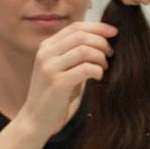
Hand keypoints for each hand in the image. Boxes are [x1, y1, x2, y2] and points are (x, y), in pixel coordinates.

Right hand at [16, 21, 117, 138]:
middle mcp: (46, 54)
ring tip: (104, 67)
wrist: (35, 121)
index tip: (114, 32)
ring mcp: (49, 68)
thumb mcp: (62, 70)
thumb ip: (74, 55)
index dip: (97, 27)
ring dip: (100, 57)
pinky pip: (85, 68)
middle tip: (111, 54)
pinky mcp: (57, 83)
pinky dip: (97, 71)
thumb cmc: (54, 96)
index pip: (75, 27)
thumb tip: (101, 41)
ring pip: (84, 50)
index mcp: (46, 47)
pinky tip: (98, 77)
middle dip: (102, 42)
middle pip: (81, 36)